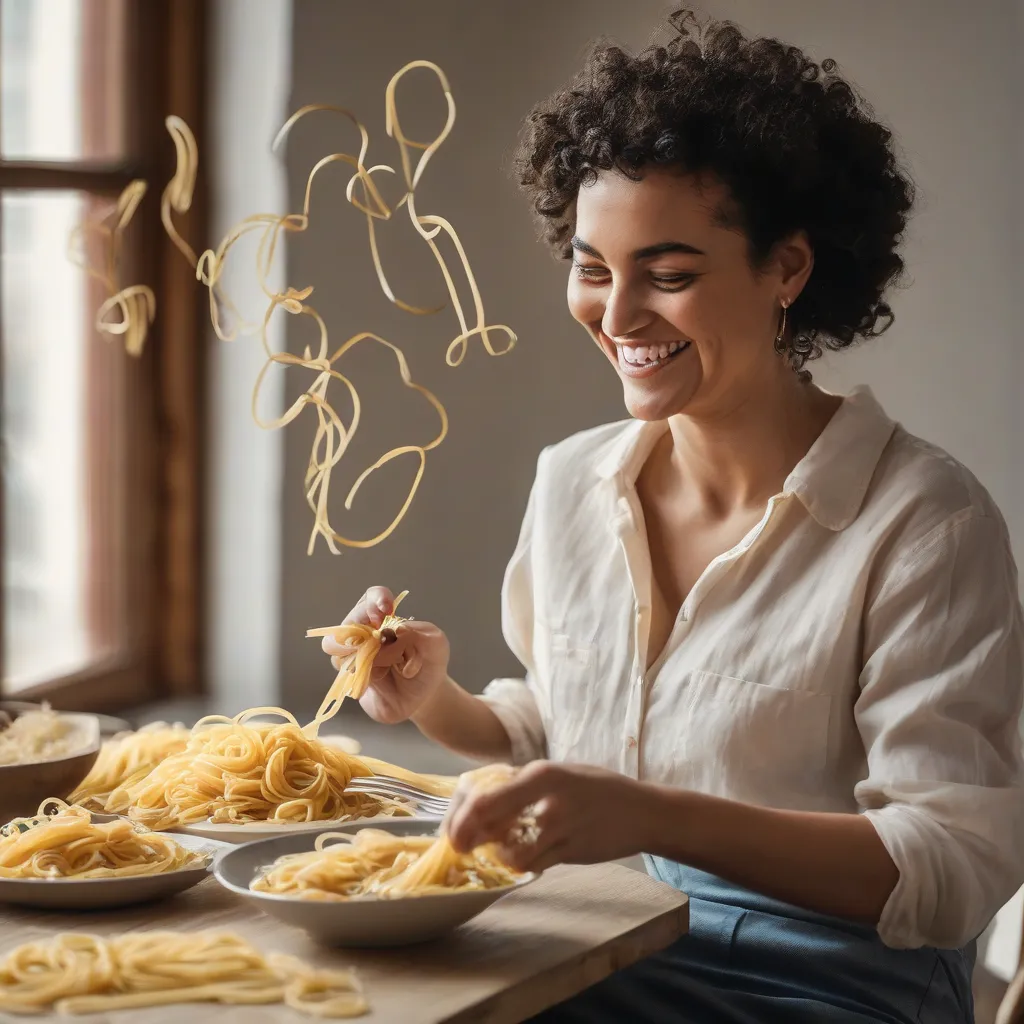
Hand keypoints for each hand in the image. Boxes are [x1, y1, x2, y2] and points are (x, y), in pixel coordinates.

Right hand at [320, 586, 449, 724]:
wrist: (425, 697)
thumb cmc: (428, 664)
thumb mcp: (436, 645)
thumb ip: (419, 634)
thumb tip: (394, 631)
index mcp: (384, 618)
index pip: (371, 598)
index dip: (376, 599)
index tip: (388, 609)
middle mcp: (365, 633)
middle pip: (347, 623)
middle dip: (361, 631)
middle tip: (381, 642)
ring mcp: (355, 655)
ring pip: (337, 647)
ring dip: (361, 654)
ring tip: (387, 664)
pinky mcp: (351, 677)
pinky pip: (345, 671)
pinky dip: (363, 673)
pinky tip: (381, 678)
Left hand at [444, 761, 652, 871]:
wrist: (642, 810)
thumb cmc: (595, 788)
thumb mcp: (557, 772)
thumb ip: (523, 784)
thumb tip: (480, 800)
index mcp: (540, 772)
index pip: (483, 796)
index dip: (459, 816)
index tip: (452, 829)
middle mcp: (547, 799)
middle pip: (488, 822)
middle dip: (467, 838)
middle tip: (460, 846)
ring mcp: (560, 828)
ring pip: (509, 852)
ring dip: (499, 855)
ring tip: (503, 849)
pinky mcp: (570, 852)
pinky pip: (533, 866)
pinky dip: (523, 865)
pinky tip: (527, 857)